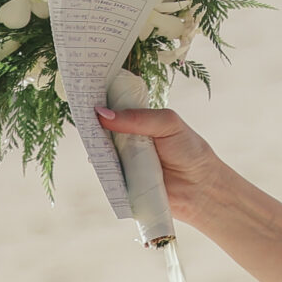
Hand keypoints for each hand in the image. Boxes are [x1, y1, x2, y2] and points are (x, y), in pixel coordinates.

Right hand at [95, 105, 229, 226]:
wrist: (200, 187)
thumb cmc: (188, 150)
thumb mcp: (168, 124)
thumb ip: (137, 118)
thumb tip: (101, 113)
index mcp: (139, 123)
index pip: (115, 109)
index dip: (101, 103)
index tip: (84, 93)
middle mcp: (128, 141)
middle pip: (102, 130)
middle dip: (92, 123)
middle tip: (81, 115)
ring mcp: (123, 162)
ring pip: (100, 152)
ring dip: (95, 145)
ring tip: (89, 136)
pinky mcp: (121, 183)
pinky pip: (105, 174)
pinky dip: (101, 168)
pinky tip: (96, 160)